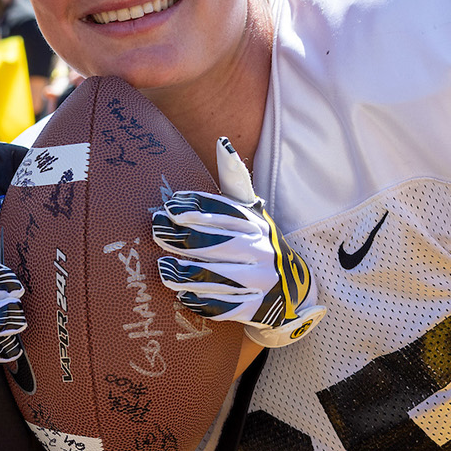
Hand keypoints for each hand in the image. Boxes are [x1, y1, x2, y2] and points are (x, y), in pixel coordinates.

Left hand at [153, 138, 325, 348]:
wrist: (292, 288)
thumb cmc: (259, 242)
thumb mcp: (253, 210)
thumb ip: (234, 180)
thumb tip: (221, 142)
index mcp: (257, 225)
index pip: (225, 213)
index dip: (196, 208)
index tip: (170, 206)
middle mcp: (261, 251)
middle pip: (219, 243)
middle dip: (185, 238)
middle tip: (158, 231)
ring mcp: (259, 281)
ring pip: (219, 277)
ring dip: (187, 272)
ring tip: (163, 266)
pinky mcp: (254, 308)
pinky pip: (224, 306)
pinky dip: (201, 300)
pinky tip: (182, 293)